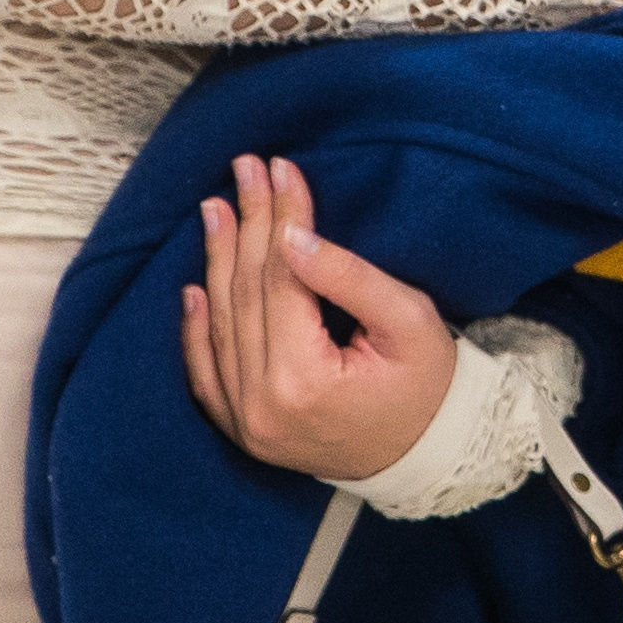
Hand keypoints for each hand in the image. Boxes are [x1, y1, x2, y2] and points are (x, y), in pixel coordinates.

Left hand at [180, 152, 456, 482]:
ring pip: (221, 326)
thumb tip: (293, 237)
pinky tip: (194, 287)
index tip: (280, 168)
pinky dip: (196, 328)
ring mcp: (246, 424)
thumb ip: (348, 277)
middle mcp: (261, 406)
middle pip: (246, 295)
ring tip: (216, 208)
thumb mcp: (407, 321)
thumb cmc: (429, 384)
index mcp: (303, 381)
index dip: (280, 218)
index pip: (281, 279)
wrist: (427, 454)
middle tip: (244, 169)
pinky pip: (206, 374)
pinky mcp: (242, 432)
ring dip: (218, 261)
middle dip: (247, 225)